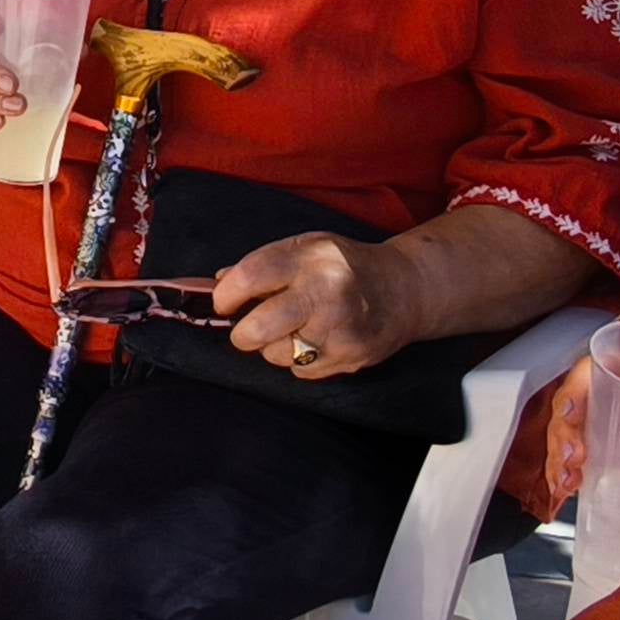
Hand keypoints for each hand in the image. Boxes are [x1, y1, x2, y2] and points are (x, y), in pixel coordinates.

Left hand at [212, 234, 412, 376]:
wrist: (405, 289)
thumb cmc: (346, 267)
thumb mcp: (307, 248)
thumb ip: (263, 263)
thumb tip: (214, 283)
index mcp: (312, 257)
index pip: (252, 275)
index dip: (226, 294)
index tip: (223, 303)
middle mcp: (327, 291)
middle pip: (259, 326)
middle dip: (243, 334)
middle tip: (246, 331)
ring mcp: (341, 328)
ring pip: (278, 354)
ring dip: (273, 349)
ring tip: (291, 333)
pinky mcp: (351, 356)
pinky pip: (302, 371)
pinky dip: (299, 363)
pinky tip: (315, 343)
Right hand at [537, 356, 619, 501]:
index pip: (586, 375)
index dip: (573, 395)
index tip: (573, 416)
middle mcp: (601, 389)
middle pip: (568, 411)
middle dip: (563, 440)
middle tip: (573, 465)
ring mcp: (596, 416)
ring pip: (564, 436)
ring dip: (559, 462)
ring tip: (568, 485)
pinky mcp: (598, 440)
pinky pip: (571, 455)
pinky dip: (566, 473)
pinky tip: (569, 492)